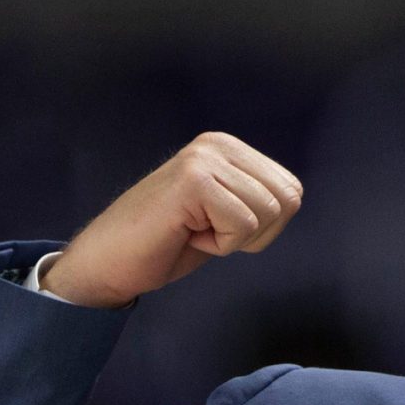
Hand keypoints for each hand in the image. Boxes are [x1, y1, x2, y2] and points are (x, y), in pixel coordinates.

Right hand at [42, 132, 302, 307]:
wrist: (113, 260)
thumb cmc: (167, 242)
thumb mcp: (224, 212)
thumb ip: (255, 197)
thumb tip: (292, 196)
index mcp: (229, 147)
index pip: (291, 191)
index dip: (265, 226)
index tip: (220, 226)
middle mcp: (218, 144)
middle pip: (286, 200)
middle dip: (255, 232)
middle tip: (208, 231)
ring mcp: (204, 159)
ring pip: (266, 213)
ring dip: (233, 238)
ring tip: (194, 230)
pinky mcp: (194, 180)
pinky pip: (242, 225)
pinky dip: (219, 244)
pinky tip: (186, 234)